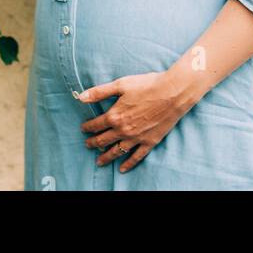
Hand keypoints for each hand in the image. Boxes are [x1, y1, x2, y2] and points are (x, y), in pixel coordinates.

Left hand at [77, 69, 198, 172]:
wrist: (172, 93)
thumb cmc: (147, 85)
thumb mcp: (121, 84)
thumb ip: (100, 92)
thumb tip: (81, 97)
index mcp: (115, 115)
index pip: (96, 125)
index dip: (88, 127)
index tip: (83, 129)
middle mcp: (123, 130)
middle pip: (103, 140)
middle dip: (93, 143)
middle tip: (87, 145)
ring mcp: (136, 138)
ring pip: (116, 151)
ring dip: (106, 157)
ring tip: (99, 161)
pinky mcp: (149, 142)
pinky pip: (136, 157)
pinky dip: (128, 164)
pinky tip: (122, 168)